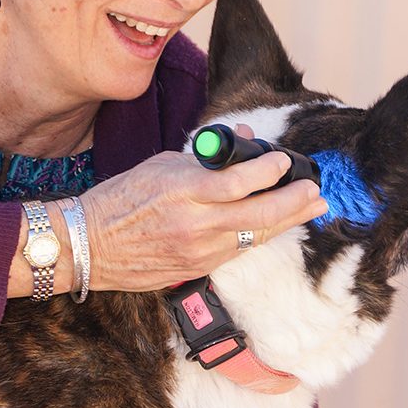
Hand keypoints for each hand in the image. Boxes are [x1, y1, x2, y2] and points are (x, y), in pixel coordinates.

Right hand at [82, 124, 327, 290]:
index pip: (237, 181)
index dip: (268, 171)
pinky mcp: (197, 268)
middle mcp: (195, 225)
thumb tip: (246, 139)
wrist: (90, 245)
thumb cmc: (121, 198)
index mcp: (182, 192)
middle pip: (258, 215)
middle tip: (317, 191)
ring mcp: (198, 251)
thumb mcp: (161, 164)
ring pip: (255, 236)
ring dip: (288, 222)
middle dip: (294, 203)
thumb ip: (207, 155)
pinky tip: (276, 225)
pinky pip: (238, 250)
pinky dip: (260, 235)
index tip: (284, 161)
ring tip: (312, 209)